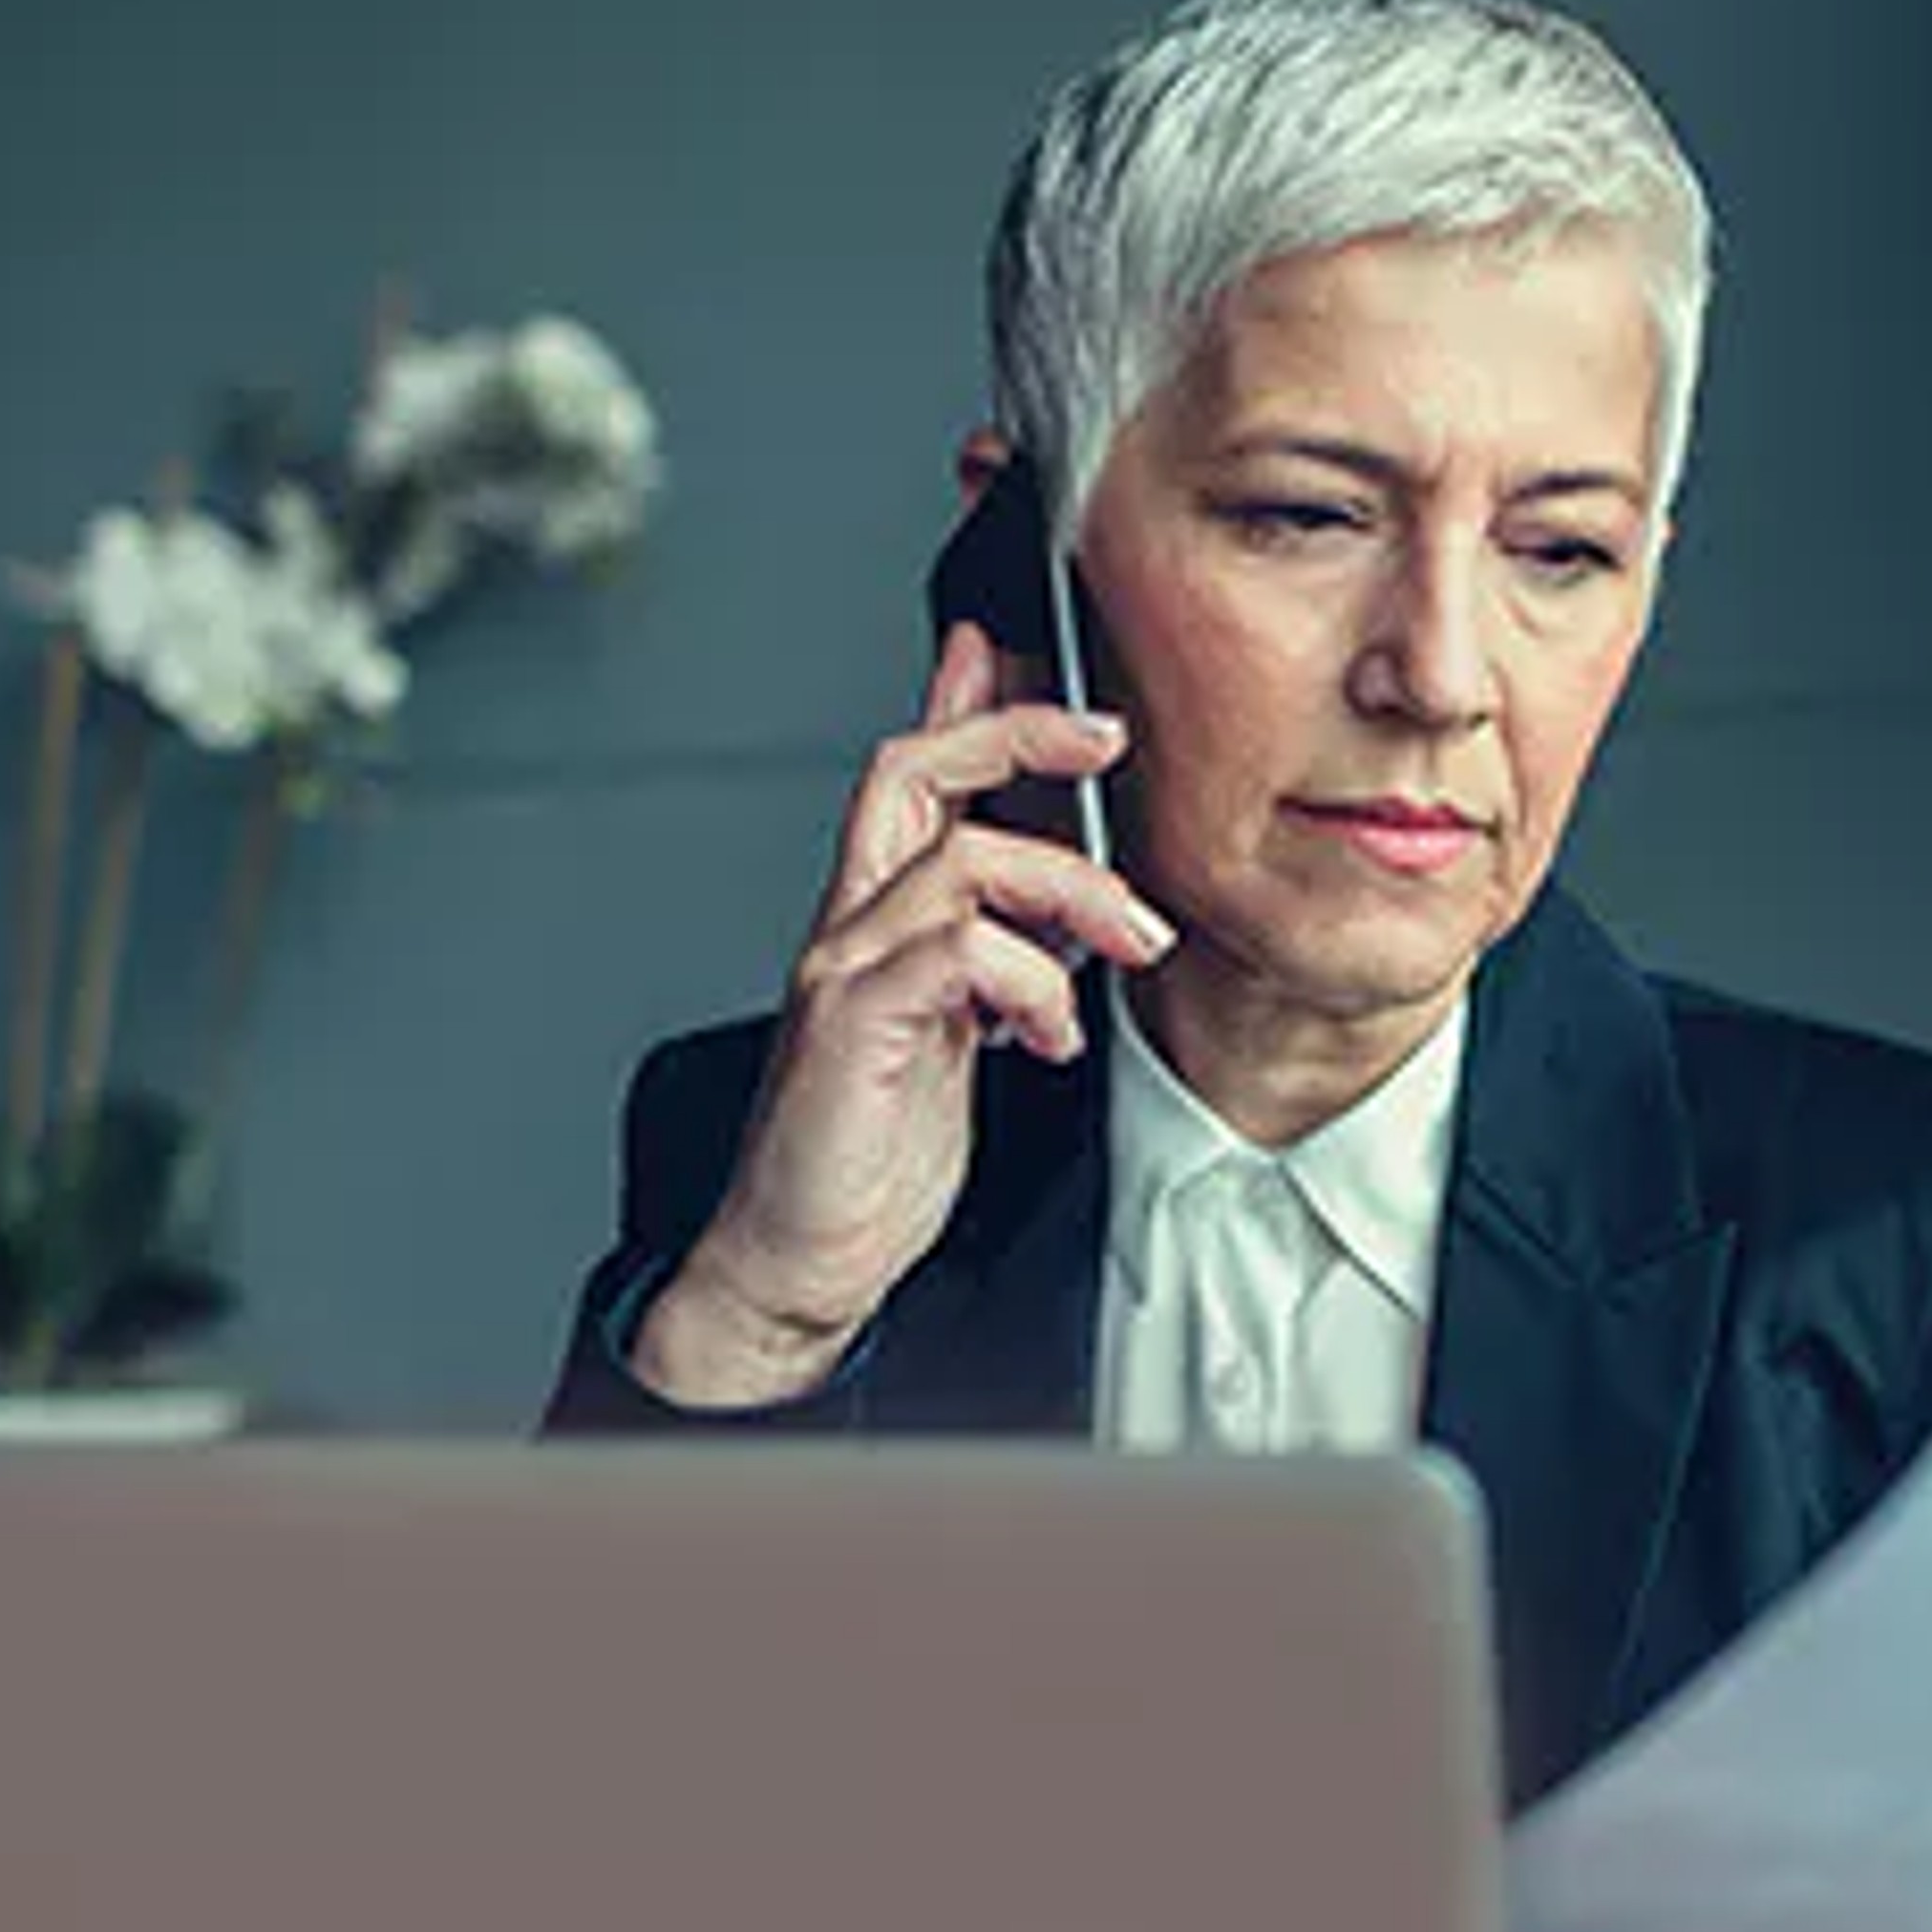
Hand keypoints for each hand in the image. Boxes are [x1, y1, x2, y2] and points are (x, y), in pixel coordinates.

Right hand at [632, 618, 1176, 1406]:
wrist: (801, 1257)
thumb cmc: (873, 1155)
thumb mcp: (955, 1033)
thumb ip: (991, 957)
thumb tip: (1045, 910)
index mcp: (875, 921)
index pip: (912, 778)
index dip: (970, 706)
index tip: (1041, 673)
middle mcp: (851, 926)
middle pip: (912, 771)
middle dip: (1017, 731)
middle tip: (1109, 741)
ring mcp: (846, 968)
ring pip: (966, 863)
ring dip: (1076, 892)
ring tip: (1130, 947)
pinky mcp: (856, 1023)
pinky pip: (961, 952)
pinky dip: (1032, 981)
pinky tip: (1053, 1038)